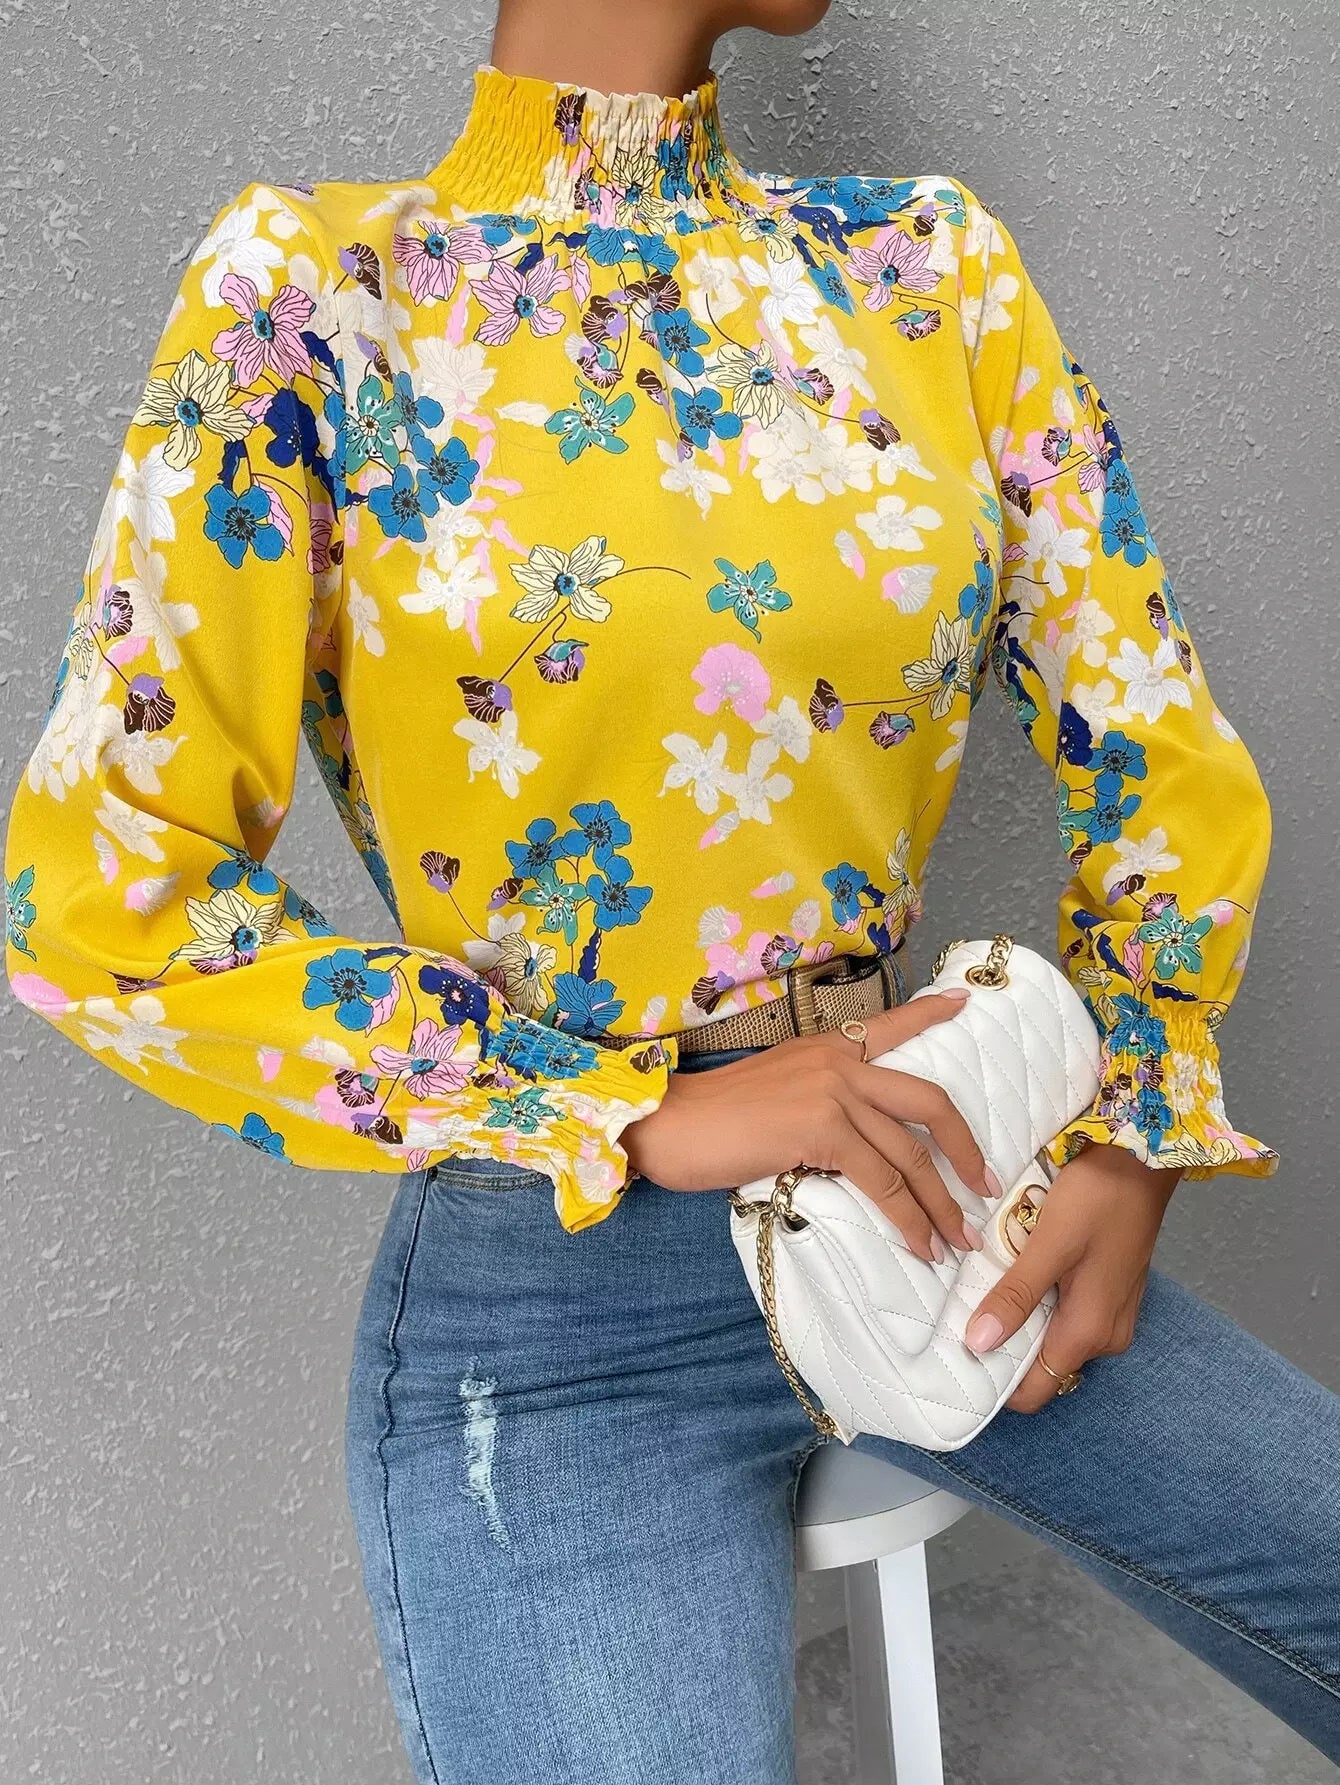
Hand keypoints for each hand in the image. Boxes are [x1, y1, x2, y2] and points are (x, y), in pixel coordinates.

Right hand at [620, 991, 1004, 1263]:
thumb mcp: (773, 1093)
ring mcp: (834, 1092)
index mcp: (825, 1048)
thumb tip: (846, 1144)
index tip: (964, 1002)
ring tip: (957, 1238)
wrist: (666, 1122)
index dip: (932, 1013)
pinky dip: (908, 1217)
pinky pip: (883, 1179)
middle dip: (966, 1148)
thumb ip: (815, 1104)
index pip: (889, 1024)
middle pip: (927, 1101)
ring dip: (941, 1203)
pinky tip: (919, 1243)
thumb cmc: (708, 1120)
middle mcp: (838, 1063)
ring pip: (911, 1152)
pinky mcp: (822, 1128)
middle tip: (987, 1185)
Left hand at [963, 1142, 1184, 1409]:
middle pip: (1043, 1365)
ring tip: (984, 1292)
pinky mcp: (1110, 1293)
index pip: (1037, 1390)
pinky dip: (1039, 1304)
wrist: (1143, 1159)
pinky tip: (1016, 1277)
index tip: (958, 1360)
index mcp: (1090, 1331)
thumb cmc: (1099, 1196)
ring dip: (1021, 1321)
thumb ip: (1016, 1296)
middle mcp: (1106, 1335)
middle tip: (962, 1317)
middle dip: (1004, 1348)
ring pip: (1052, 1337)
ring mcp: (1112, 1315)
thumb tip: (978, 1344)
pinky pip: (1066, 1315)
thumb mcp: (1049, 1244)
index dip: (997, 1384)